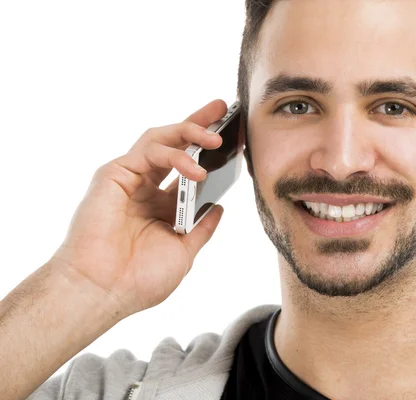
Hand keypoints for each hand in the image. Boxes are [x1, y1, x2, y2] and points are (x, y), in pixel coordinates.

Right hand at [51, 99, 227, 316]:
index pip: (187, 169)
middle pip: (174, 144)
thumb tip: (219, 207)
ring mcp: (129, 178)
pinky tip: (196, 168)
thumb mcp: (184, 251)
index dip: (207, 152)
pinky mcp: (114, 174)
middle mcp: (145, 188)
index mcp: (161, 205)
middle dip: (198, 124)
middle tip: (223, 108)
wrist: (103, 291)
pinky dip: (175, 155)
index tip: (232, 139)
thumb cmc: (139, 279)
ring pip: (161, 139)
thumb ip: (201, 227)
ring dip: (190, 132)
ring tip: (217, 137)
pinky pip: (148, 151)